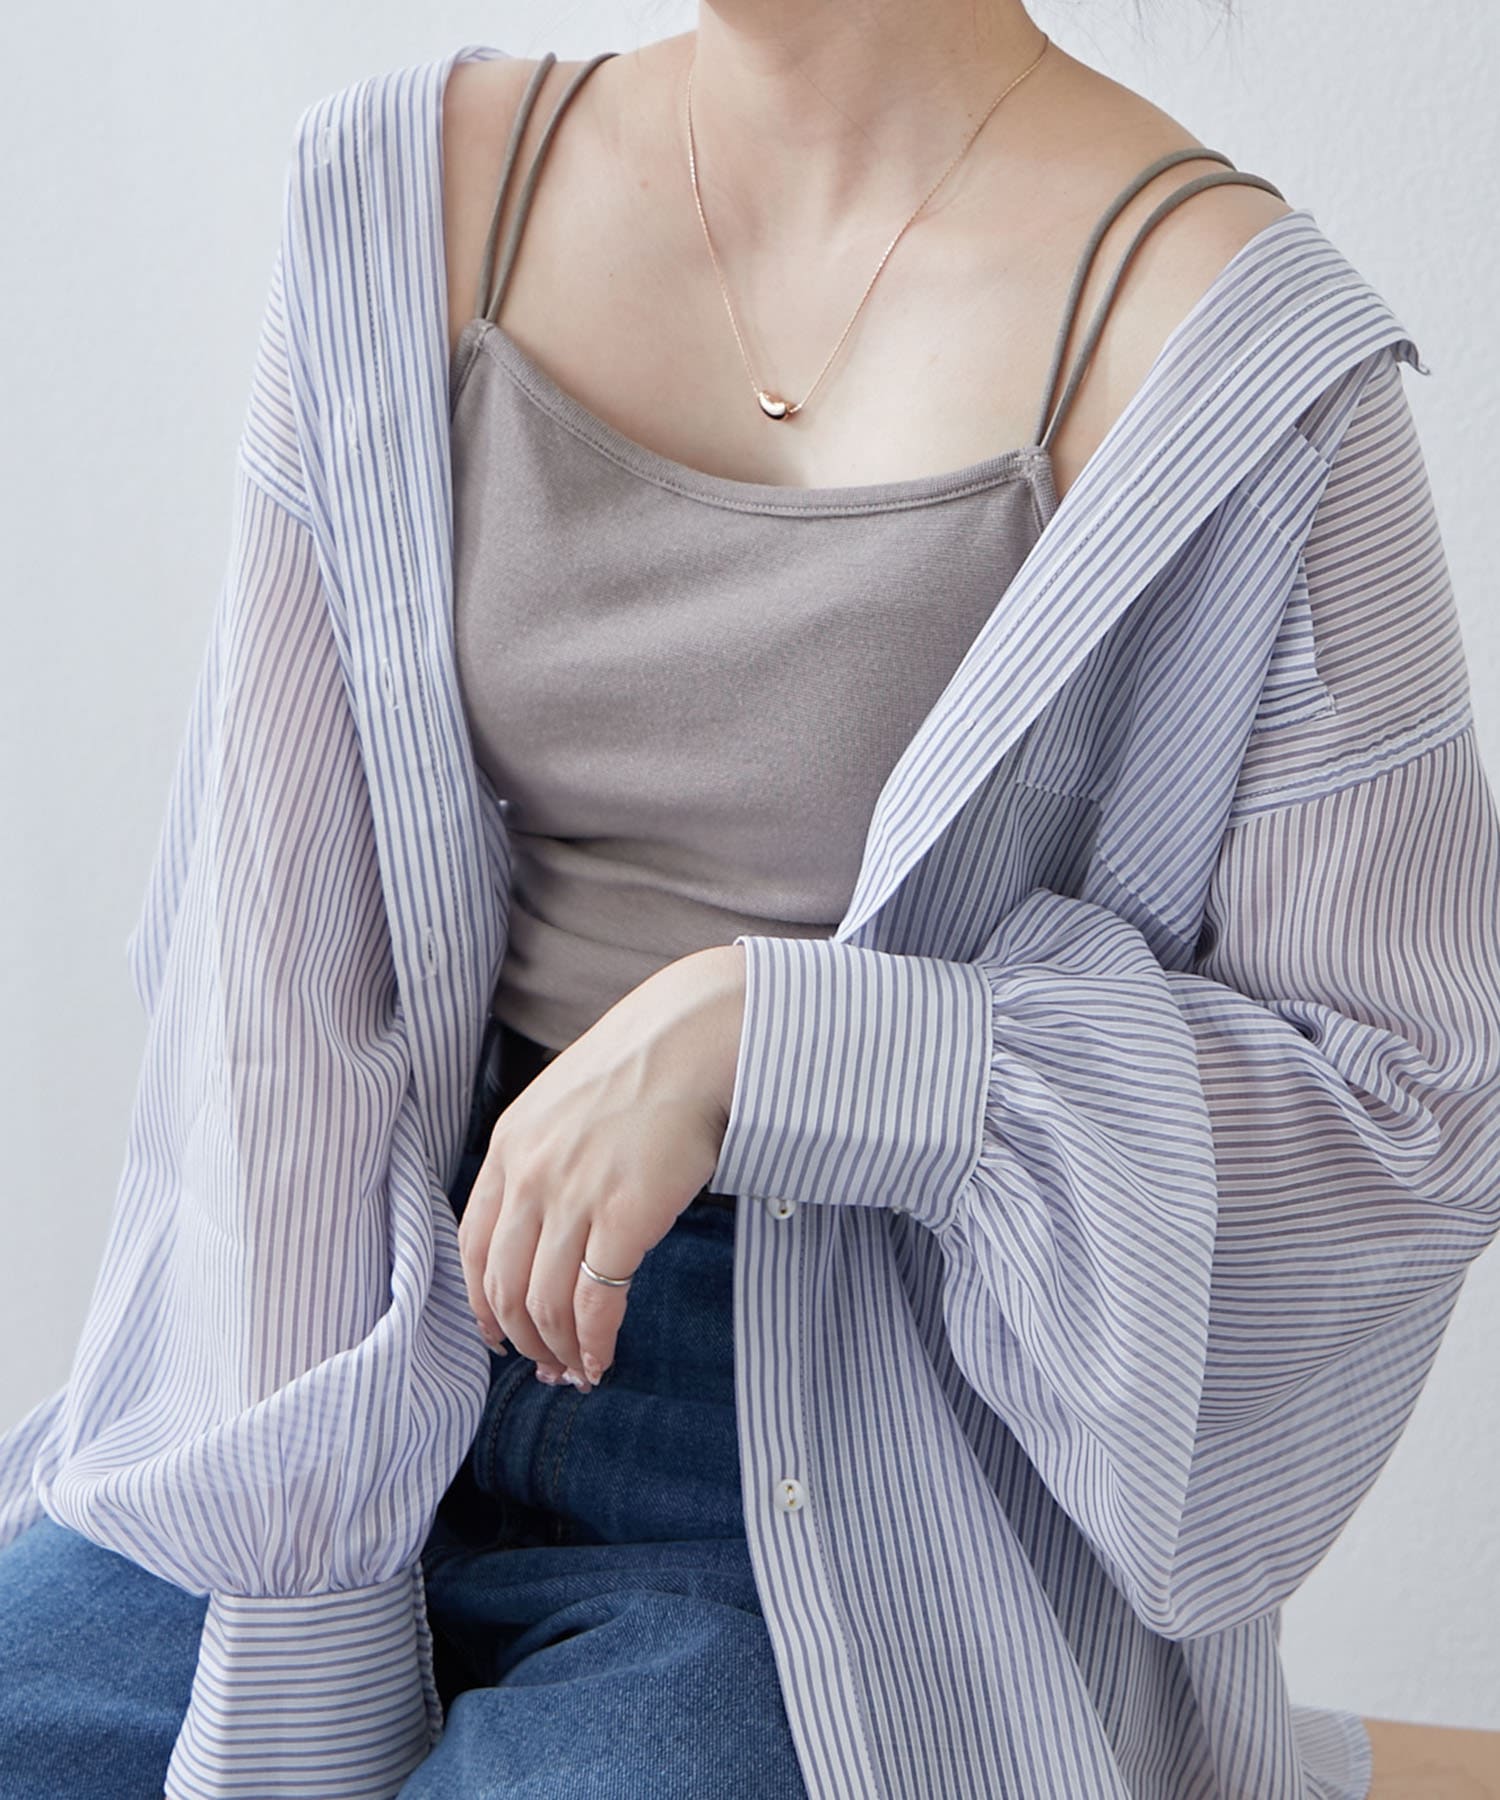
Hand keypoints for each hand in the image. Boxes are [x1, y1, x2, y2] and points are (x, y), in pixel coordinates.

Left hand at [456, 944, 744, 1390]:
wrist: (697, 1038)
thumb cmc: (645, 1066)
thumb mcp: (565, 1102)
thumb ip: (544, 1157)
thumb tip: (549, 1221)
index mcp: (508, 1147)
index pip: (473, 1248)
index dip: (482, 1304)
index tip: (499, 1335)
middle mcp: (529, 1176)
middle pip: (503, 1287)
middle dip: (522, 1340)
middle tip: (547, 1365)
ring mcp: (574, 1197)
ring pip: (544, 1305)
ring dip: (559, 1349)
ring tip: (579, 1369)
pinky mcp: (623, 1216)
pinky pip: (595, 1303)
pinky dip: (594, 1342)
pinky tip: (603, 1357)